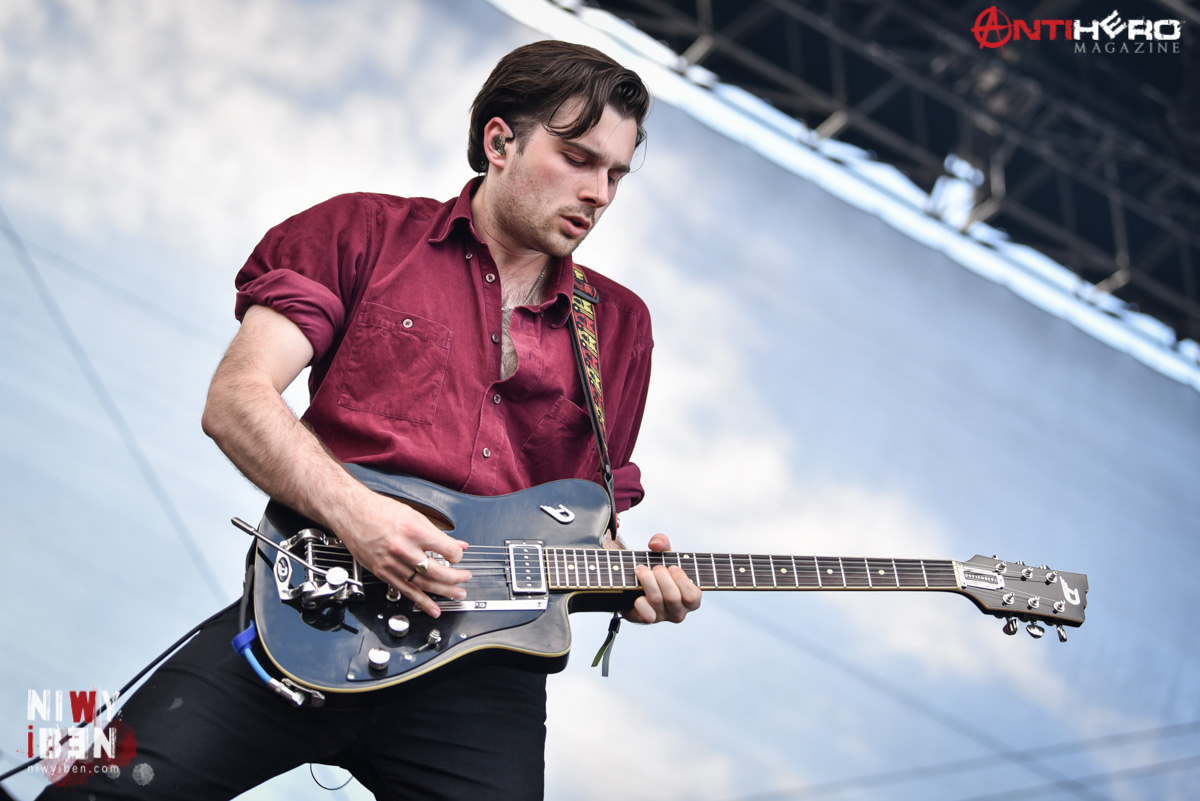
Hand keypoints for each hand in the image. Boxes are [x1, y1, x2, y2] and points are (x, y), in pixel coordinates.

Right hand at [335, 491, 471, 617]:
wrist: (352, 514)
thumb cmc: (379, 511)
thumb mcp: (414, 516)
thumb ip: (437, 533)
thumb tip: (457, 544)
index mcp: (414, 531)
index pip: (447, 550)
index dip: (457, 555)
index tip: (459, 556)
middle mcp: (403, 549)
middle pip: (437, 571)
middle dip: (456, 578)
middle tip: (465, 578)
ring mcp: (392, 564)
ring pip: (424, 584)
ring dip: (444, 592)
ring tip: (457, 594)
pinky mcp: (383, 573)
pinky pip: (406, 591)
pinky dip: (421, 602)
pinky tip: (433, 608)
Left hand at [624, 534, 701, 623]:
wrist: (637, 584)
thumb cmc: (658, 571)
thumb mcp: (664, 554)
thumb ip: (662, 542)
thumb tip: (655, 544)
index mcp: (691, 600)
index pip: (692, 596)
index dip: (681, 579)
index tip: (672, 567)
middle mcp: (679, 612)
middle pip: (672, 596)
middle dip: (661, 576)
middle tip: (655, 568)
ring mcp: (662, 617)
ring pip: (656, 600)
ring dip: (647, 580)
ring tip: (641, 570)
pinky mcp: (646, 619)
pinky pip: (645, 613)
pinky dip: (639, 600)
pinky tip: (637, 591)